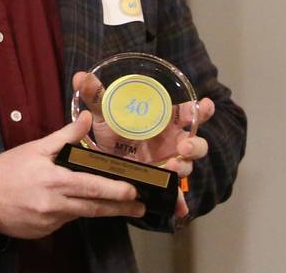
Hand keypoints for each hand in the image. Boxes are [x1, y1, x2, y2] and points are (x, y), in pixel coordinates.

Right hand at [0, 111, 146, 238]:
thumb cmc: (8, 169)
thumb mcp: (36, 147)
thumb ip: (65, 136)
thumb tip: (87, 117)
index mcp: (55, 181)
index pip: (92, 187)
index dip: (115, 191)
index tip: (134, 191)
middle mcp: (55, 206)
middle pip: (94, 208)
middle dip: (120, 208)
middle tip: (140, 207)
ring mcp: (49, 222)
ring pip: (80, 216)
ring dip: (99, 210)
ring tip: (119, 206)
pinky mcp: (42, 232)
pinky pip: (63, 222)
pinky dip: (71, 213)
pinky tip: (72, 205)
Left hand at [73, 71, 215, 218]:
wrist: (104, 158)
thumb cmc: (112, 131)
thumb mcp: (103, 114)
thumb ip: (95, 95)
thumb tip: (81, 76)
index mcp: (165, 122)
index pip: (188, 114)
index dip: (200, 110)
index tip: (204, 106)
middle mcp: (172, 142)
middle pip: (196, 144)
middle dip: (195, 145)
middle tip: (182, 146)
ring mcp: (169, 164)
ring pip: (187, 168)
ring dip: (183, 169)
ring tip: (171, 168)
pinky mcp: (161, 182)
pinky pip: (174, 195)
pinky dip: (178, 202)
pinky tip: (179, 208)